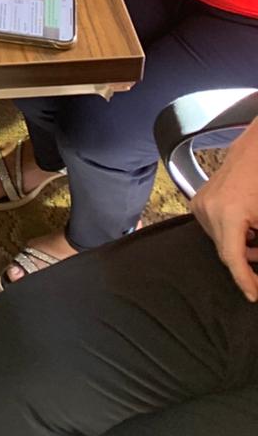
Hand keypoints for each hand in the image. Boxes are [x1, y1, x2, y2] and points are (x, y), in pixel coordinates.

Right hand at [192, 116, 257, 301]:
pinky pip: (213, 228)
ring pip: (218, 241)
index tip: (254, 296)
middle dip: (245, 262)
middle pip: (225, 251)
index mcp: (228, 213)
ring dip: (238, 247)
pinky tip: (244, 225)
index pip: (233, 258)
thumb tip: (256, 260)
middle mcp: (208, 208)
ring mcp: (200, 203)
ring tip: (255, 237)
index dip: (245, 281)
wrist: (254, 152)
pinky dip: (229, 233)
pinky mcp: (197, 200)